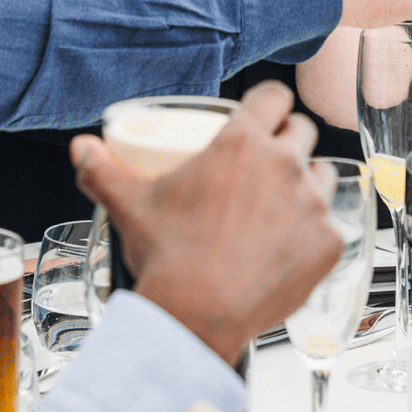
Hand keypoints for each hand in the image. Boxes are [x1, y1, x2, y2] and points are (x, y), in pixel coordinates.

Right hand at [70, 82, 341, 365]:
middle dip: (288, 140)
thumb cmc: (168, 257)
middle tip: (268, 164)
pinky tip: (290, 248)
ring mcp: (311, 203)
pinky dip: (313, 235)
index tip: (265, 113)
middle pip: (301, 131)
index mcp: (242, 143)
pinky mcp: (328, 243)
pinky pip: (330, 227)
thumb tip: (81, 147)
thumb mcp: (130, 204)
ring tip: (282, 205)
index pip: (273, 96)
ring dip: (307, 183)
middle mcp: (284, 164)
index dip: (270, 101)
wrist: (197, 315)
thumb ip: (102, 169)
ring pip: (322, 175)